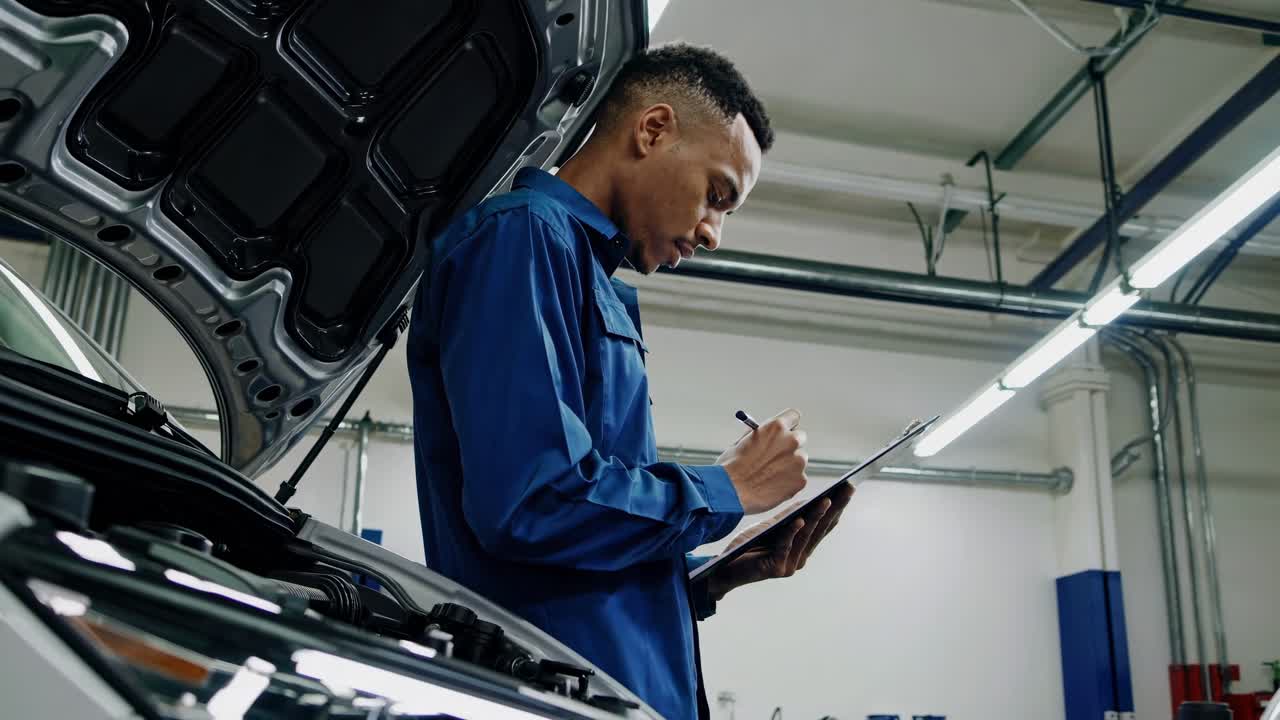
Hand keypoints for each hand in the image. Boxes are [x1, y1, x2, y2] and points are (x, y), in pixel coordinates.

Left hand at [706, 482, 853, 600]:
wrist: (725, 569)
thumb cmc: (748, 548)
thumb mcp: (771, 529)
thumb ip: (789, 519)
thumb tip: (809, 501)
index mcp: (802, 549)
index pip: (824, 526)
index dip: (837, 508)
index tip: (848, 488)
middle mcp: (800, 559)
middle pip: (820, 529)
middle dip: (834, 508)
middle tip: (847, 489)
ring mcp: (789, 565)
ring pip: (805, 536)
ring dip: (817, 517)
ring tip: (826, 500)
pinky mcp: (775, 568)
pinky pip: (785, 545)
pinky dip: (793, 532)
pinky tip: (800, 520)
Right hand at [717, 408, 807, 514]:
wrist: (731, 492)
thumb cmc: (732, 467)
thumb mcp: (742, 442)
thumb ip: (759, 435)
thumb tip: (764, 434)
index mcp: (776, 427)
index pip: (793, 416)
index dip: (788, 425)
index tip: (785, 431)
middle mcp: (791, 441)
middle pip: (800, 437)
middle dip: (790, 445)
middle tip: (778, 455)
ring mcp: (798, 461)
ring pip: (800, 460)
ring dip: (790, 465)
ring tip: (769, 475)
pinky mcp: (800, 480)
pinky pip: (798, 478)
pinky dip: (789, 482)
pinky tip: (773, 486)